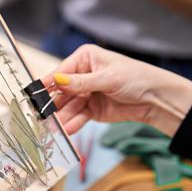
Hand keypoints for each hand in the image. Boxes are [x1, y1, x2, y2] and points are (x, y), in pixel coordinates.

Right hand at [43, 44, 191, 135]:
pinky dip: (72, 124)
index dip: (47, 84)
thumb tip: (57, 80)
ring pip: (67, 107)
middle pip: (60, 92)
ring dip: (61, 119)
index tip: (34, 96)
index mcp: (84, 59)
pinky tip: (66, 131)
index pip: (60, 72)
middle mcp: (81, 75)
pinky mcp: (91, 110)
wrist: (157, 99)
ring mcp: (85, 93)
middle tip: (41, 117)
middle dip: (52, 106)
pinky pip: (77, 117)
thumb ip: (80, 82)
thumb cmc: (137, 78)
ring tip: (53, 130)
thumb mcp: (108, 78)